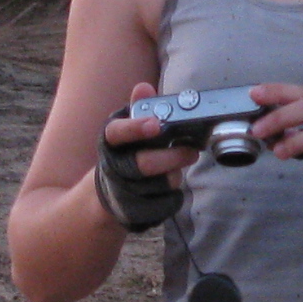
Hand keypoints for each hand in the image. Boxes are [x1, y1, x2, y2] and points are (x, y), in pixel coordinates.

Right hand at [95, 83, 194, 231]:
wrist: (110, 193)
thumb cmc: (128, 152)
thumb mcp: (129, 128)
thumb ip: (139, 108)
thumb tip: (144, 87)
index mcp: (110, 142)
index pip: (117, 132)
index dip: (136, 128)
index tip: (156, 124)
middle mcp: (113, 168)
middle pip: (143, 164)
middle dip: (171, 158)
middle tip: (192, 151)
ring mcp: (122, 194)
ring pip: (158, 186)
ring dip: (174, 177)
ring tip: (181, 167)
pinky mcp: (134, 214)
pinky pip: (164, 206)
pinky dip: (173, 198)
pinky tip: (173, 189)